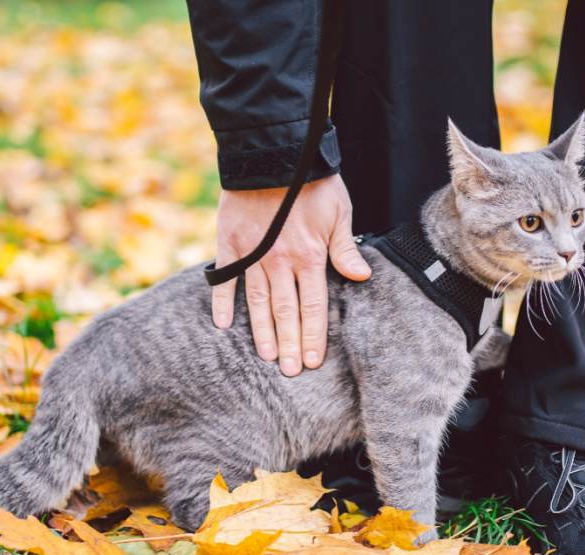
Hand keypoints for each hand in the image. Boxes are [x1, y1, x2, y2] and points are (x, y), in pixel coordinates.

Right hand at [212, 174, 370, 376]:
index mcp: (309, 256)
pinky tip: (222, 324)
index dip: (313, 336)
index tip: (313, 361)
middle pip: (286, 312)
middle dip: (289, 345)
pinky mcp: (230, 243)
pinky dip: (222, 301)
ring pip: (258, 302)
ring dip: (262, 332)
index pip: (313, 306)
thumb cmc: (312, 181)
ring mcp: (252, 254)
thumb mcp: (339, 211)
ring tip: (267, 357)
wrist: (271, 152)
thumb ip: (345, 248)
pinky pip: (225, 279)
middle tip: (290, 372)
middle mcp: (280, 262)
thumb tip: (362, 277)